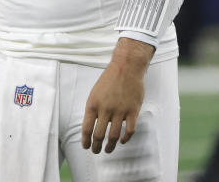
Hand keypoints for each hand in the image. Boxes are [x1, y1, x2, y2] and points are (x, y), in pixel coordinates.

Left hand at [81, 38, 154, 153]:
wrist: (126, 67)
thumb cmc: (110, 79)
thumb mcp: (95, 92)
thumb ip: (93, 109)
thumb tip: (91, 126)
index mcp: (93, 104)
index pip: (86, 128)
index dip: (85, 141)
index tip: (86, 146)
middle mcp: (105, 109)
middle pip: (99, 135)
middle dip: (96, 146)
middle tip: (96, 151)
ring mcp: (120, 110)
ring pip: (113, 136)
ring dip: (110, 146)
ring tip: (108, 149)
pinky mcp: (133, 110)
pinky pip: (129, 130)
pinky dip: (125, 139)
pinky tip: (122, 141)